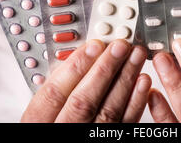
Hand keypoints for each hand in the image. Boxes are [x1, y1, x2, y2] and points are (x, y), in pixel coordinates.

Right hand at [21, 39, 150, 122]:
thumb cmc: (54, 123)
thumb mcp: (44, 110)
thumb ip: (59, 88)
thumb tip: (82, 56)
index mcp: (39, 123)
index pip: (55, 93)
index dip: (75, 67)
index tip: (94, 46)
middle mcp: (64, 132)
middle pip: (84, 101)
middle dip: (105, 69)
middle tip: (120, 46)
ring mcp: (87, 139)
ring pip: (108, 112)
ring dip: (125, 80)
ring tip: (136, 57)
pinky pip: (125, 125)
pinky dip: (136, 102)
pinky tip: (142, 83)